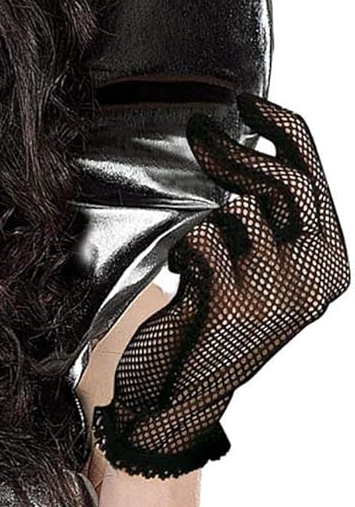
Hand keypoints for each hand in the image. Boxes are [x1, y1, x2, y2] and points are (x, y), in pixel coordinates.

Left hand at [92, 92, 349, 477]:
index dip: (283, 128)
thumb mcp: (260, 277)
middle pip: (278, 182)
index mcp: (330, 264)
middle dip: (233, 151)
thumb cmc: (212, 333)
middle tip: (198, 134)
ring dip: (205, 221)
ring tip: (198, 257)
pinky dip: (183, 249)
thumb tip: (244, 146)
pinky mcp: (231, 305)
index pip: (314, 175)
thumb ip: (271, 224)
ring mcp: (275, 293)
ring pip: (235, 211)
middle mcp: (313, 278)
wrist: (175, 404)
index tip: (249, 101)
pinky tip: (183, 275)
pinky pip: (200, 241)